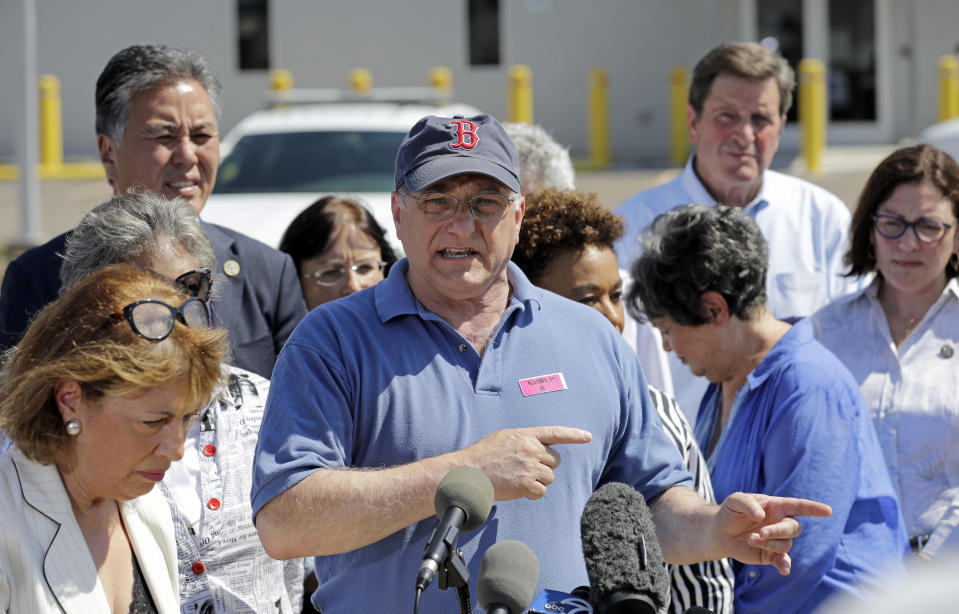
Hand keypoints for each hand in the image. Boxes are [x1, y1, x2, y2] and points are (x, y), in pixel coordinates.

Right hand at [458, 426, 591, 500]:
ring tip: (517, 478)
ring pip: (549, 477)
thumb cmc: (484, 455)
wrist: (469, 471)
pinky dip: (532, 492)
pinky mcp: (526, 485)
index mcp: (526, 435)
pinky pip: (541, 491)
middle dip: (544, 466)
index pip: (555, 433)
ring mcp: (529, 467)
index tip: (588, 437)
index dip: (574, 435)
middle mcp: (531, 449)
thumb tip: (538, 446)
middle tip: (525, 468)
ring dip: (537, 480)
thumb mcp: (504, 437)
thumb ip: (524, 439)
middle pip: (554, 461)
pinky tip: (518, 488)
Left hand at [718, 492, 831, 574]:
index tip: (828, 511)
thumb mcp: (734, 501)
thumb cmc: (730, 512)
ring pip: (785, 544)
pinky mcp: (771, 555)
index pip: (798, 506)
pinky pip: (783, 561)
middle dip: (778, 531)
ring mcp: (777, 540)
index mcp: (776, 506)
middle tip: (760, 533)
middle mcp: (780, 523)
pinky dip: (784, 565)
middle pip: (793, 528)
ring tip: (749, 538)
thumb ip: (747, 503)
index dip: (813, 508)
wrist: (719, 532)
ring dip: (768, 543)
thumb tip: (762, 516)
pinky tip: (783, 569)